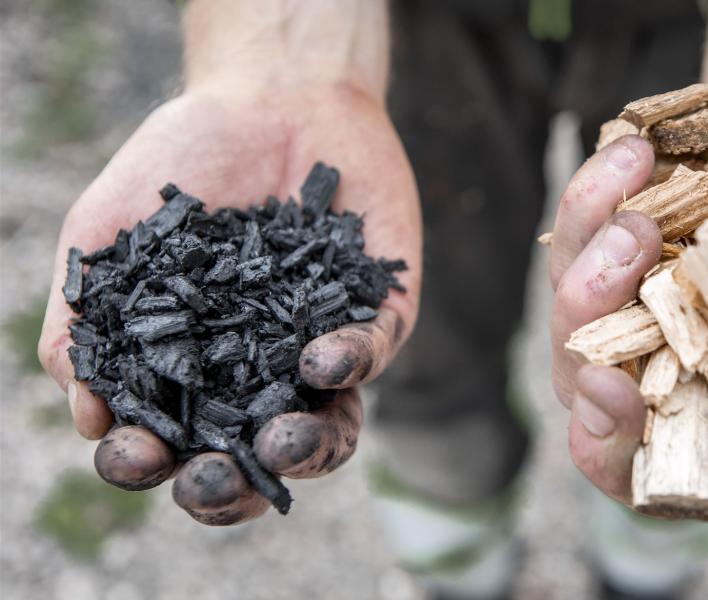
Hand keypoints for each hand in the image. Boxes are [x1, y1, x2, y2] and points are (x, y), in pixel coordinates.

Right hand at [37, 81, 420, 524]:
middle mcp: (262, 372)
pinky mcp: (379, 310)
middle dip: (232, 483)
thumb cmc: (182, 166)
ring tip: (281, 440)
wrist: (269, 94)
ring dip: (307, 446)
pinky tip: (320, 358)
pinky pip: (374, 351)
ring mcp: (324, 345)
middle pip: (251, 457)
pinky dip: (350, 362)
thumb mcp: (109, 238)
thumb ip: (87, 321)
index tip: (136, 452)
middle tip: (210, 479)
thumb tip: (87, 414)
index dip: (149, 462)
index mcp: (195, 368)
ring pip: (329, 426)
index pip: (171, 442)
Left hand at [548, 133, 707, 506]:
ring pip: (586, 375)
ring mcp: (654, 362)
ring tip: (629, 227)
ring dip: (592, 310)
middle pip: (665, 449)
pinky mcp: (608, 306)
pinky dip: (584, 229)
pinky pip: (574, 286)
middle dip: (628, 420)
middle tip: (618, 372)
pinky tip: (623, 167)